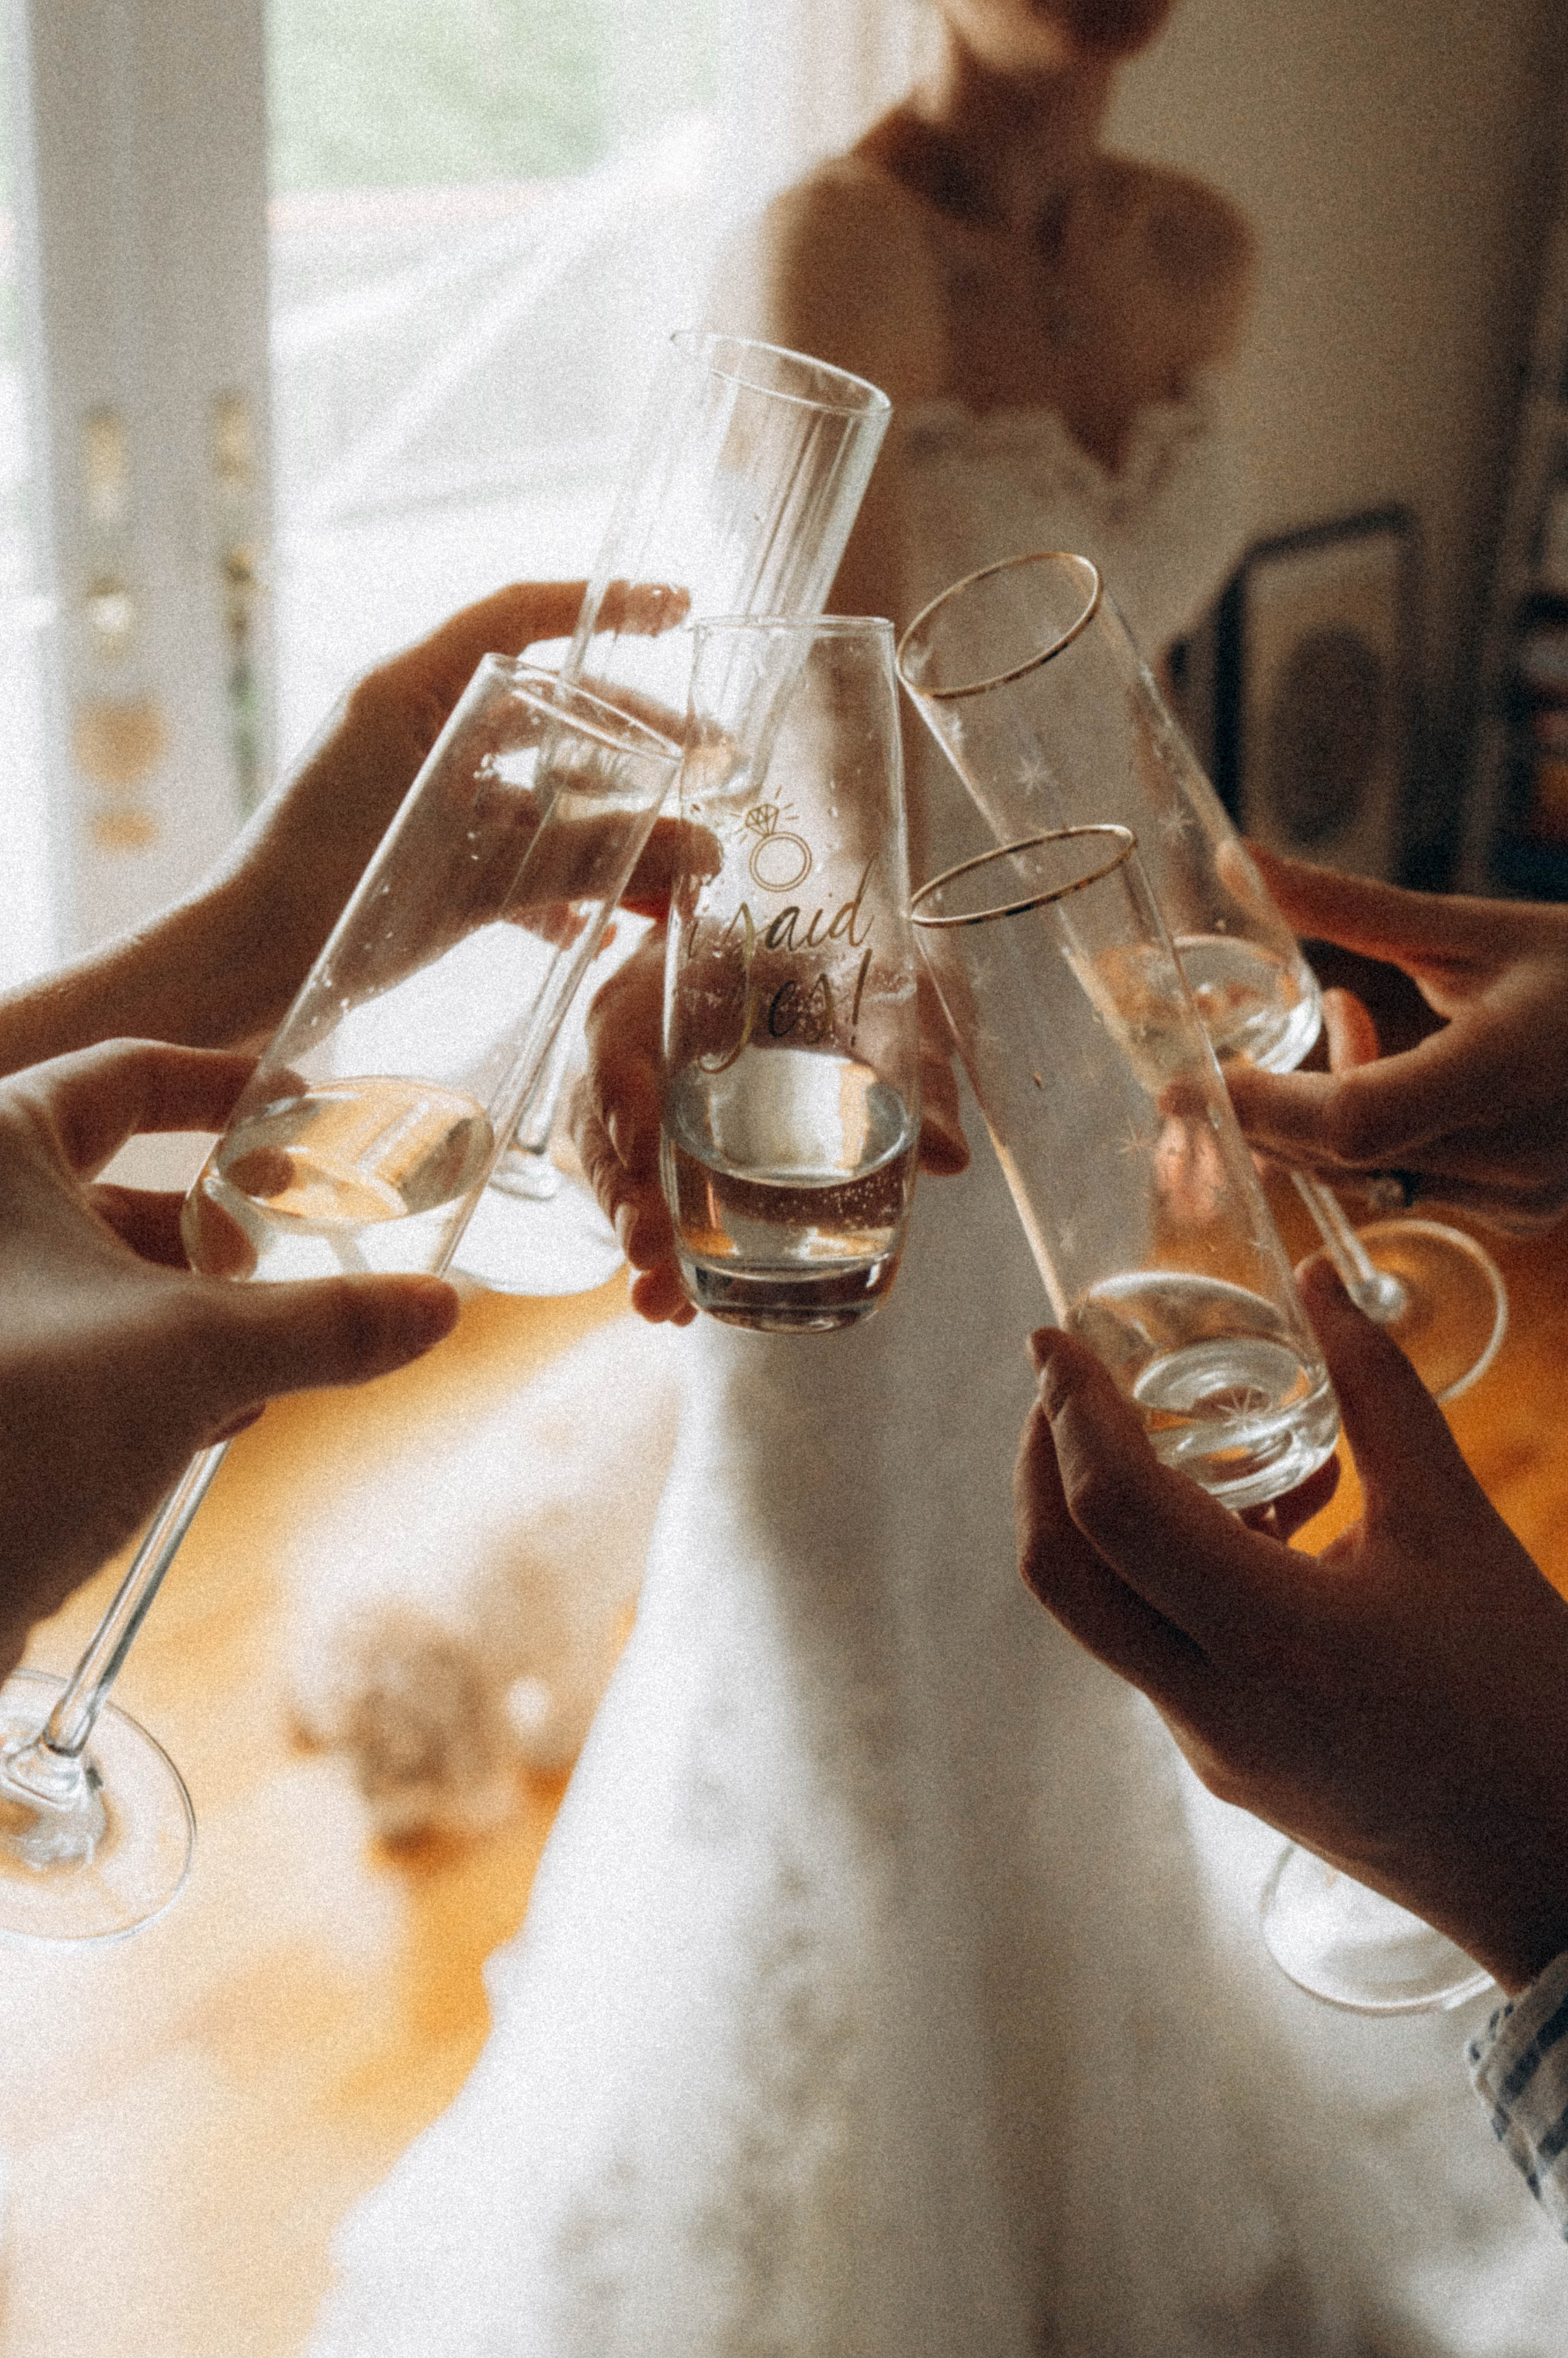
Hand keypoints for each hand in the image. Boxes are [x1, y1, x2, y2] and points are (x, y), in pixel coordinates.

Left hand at [0, 583, 686, 1081]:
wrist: (232, 973)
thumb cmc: (323, 898)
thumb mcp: (469, 871)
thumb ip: (587, 858)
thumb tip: (704, 854)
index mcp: (410, 692)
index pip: (521, 615)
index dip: (606, 605)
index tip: (679, 604)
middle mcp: (414, 728)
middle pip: (549, 712)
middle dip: (639, 746)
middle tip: (717, 767)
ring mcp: (414, 791)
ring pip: (536, 794)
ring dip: (607, 831)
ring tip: (681, 870)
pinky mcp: (413, 851)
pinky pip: (503, 852)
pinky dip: (555, 884)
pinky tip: (606, 925)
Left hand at [0, 1041, 458, 1675]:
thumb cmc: (23, 1418)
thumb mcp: (199, 1354)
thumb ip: (325, 1323)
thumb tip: (436, 1306)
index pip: (125, 1075)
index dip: (222, 1086)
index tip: (297, 1107)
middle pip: (114, 1188)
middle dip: (214, 1227)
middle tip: (291, 1247)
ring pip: (95, 1280)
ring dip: (189, 1312)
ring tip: (266, 1352)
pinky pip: (71, 1351)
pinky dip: (143, 1369)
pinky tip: (210, 1417)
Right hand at [569, 931, 969, 1326]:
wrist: (824, 944)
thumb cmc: (839, 951)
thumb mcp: (880, 986)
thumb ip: (914, 1059)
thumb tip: (947, 1155)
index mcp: (677, 974)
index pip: (620, 1031)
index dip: (622, 1091)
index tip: (643, 1148)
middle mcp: (642, 1036)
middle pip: (602, 1116)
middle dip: (625, 1194)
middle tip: (651, 1256)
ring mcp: (643, 1090)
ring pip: (615, 1165)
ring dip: (636, 1232)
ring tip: (662, 1302)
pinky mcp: (660, 1136)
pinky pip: (643, 1189)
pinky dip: (661, 1247)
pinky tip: (677, 1307)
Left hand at [1015, 1254, 1567, 1994]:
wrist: (1559, 1871)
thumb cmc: (1528, 1699)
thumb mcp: (1460, 1529)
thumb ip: (1382, 1395)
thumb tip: (1320, 1283)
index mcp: (1273, 1640)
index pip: (1112, 1510)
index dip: (1069, 1410)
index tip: (1054, 1338)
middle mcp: (1215, 1705)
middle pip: (1060, 1570)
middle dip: (1041, 1460)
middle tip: (1067, 1382)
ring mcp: (1209, 1749)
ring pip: (1102, 1612)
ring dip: (1105, 1516)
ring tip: (1171, 1432)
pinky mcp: (1225, 1768)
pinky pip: (1156, 1649)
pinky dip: (1166, 1571)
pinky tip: (1252, 1518)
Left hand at [1225, 844, 1567, 1231]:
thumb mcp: (1474, 928)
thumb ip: (1346, 908)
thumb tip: (1235, 860)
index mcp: (1505, 1069)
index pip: (1352, 1121)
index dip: (1261, 1108)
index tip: (1187, 1080)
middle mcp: (1514, 1152)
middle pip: (1342, 1158)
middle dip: (1265, 1115)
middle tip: (1206, 1067)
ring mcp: (1522, 1196)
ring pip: (1369, 1175)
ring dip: (1318, 1116)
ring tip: (1341, 1019)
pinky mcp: (1521, 1212)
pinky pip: (1411, 1181)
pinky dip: (1373, 1134)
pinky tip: (1389, 1055)